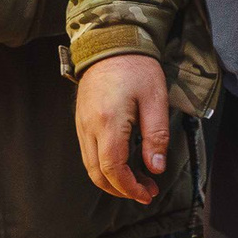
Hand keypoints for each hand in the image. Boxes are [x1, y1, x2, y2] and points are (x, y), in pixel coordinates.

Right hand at [76, 52, 168, 202]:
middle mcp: (89, 127)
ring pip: (90, 166)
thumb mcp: (156, 99)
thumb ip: (156, 136)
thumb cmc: (137, 68)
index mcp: (108, 122)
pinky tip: (125, 163)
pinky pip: (88, 153)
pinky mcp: (81, 121)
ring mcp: (81, 124)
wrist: (111, 43)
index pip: (113, 169)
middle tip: (146, 191)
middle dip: (121, 189)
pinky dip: (105, 166)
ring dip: (113, 180)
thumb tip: (156, 168)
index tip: (148, 194)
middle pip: (98, 174)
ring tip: (139, 180)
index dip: (130, 188)